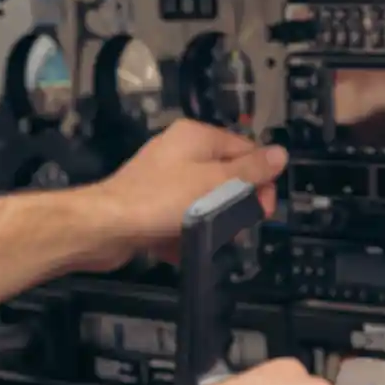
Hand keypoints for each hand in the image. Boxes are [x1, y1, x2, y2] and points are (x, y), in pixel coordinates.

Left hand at [70, 120, 287, 271]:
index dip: (259, 180)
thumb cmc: (157, 200)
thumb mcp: (214, 183)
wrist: (105, 227)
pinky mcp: (153, 205)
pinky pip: (182, 219)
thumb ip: (250, 171)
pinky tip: (182, 247)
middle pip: (226, 179)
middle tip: (236, 227)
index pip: (245, 151)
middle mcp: (180, 153)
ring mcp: (165, 180)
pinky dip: (185, 234)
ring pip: (205, 203)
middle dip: (234, 206)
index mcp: (196, 137)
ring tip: (205, 238)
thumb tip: (279, 154)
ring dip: (211, 224)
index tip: (263, 207)